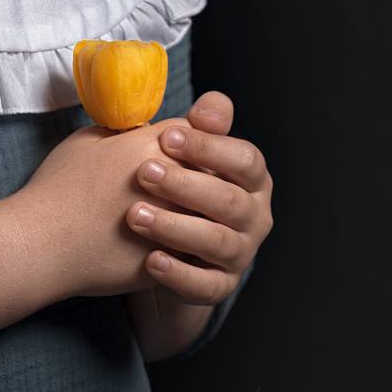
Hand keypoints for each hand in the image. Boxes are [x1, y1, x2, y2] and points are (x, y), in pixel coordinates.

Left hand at [127, 91, 272, 306]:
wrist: (169, 241)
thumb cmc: (179, 184)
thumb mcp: (187, 153)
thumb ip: (202, 128)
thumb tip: (212, 105)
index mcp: (253, 179)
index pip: (246, 159)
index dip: (208, 147)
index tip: (165, 136)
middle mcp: (256, 217)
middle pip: (230, 202)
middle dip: (186, 185)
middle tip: (144, 172)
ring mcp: (241, 254)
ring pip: (217, 243)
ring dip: (175, 227)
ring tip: (135, 215)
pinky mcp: (220, 286)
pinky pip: (206, 286)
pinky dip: (178, 274)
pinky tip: (149, 259)